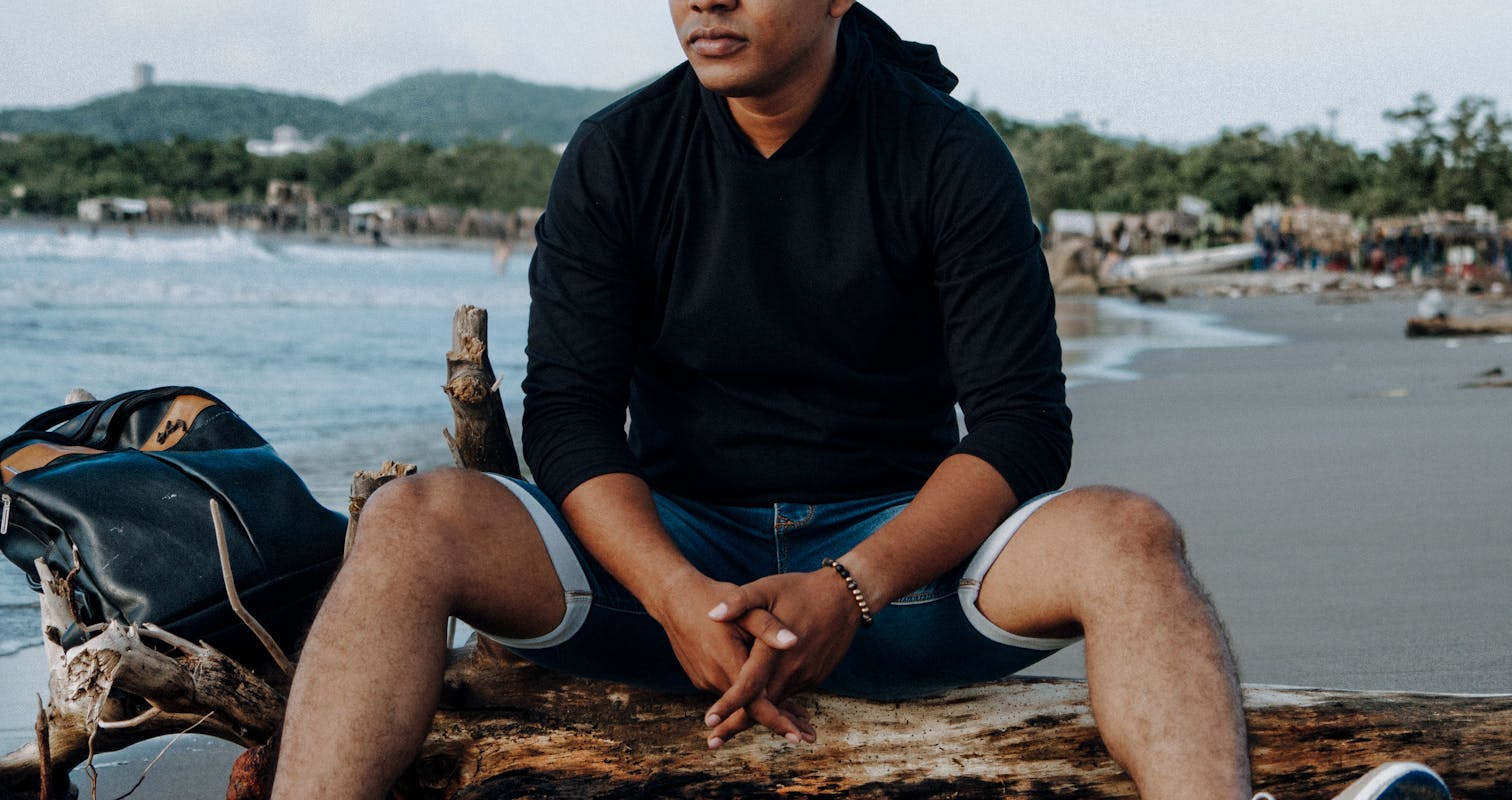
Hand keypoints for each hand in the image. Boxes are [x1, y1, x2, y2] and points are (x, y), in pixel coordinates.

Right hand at [643, 571, 809, 743]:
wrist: (674, 598)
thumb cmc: (713, 598)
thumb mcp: (746, 607)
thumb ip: (769, 628)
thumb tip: (795, 641)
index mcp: (728, 662)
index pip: (755, 703)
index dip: (777, 720)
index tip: (797, 737)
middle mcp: (714, 677)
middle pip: (751, 709)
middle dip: (780, 720)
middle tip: (809, 733)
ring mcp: (705, 679)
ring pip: (741, 702)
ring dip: (767, 708)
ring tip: (800, 716)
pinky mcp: (701, 677)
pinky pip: (730, 692)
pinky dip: (750, 697)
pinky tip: (771, 694)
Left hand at [702, 569, 863, 745]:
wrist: (846, 598)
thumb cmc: (800, 589)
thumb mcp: (766, 588)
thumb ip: (739, 602)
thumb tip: (712, 614)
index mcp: (774, 650)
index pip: (749, 686)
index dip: (728, 705)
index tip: (709, 722)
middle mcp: (792, 669)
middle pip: (761, 706)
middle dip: (736, 725)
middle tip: (712, 742)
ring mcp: (806, 675)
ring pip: (776, 703)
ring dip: (757, 717)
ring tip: (728, 730)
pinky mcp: (815, 677)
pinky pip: (790, 694)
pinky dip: (776, 704)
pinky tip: (762, 707)